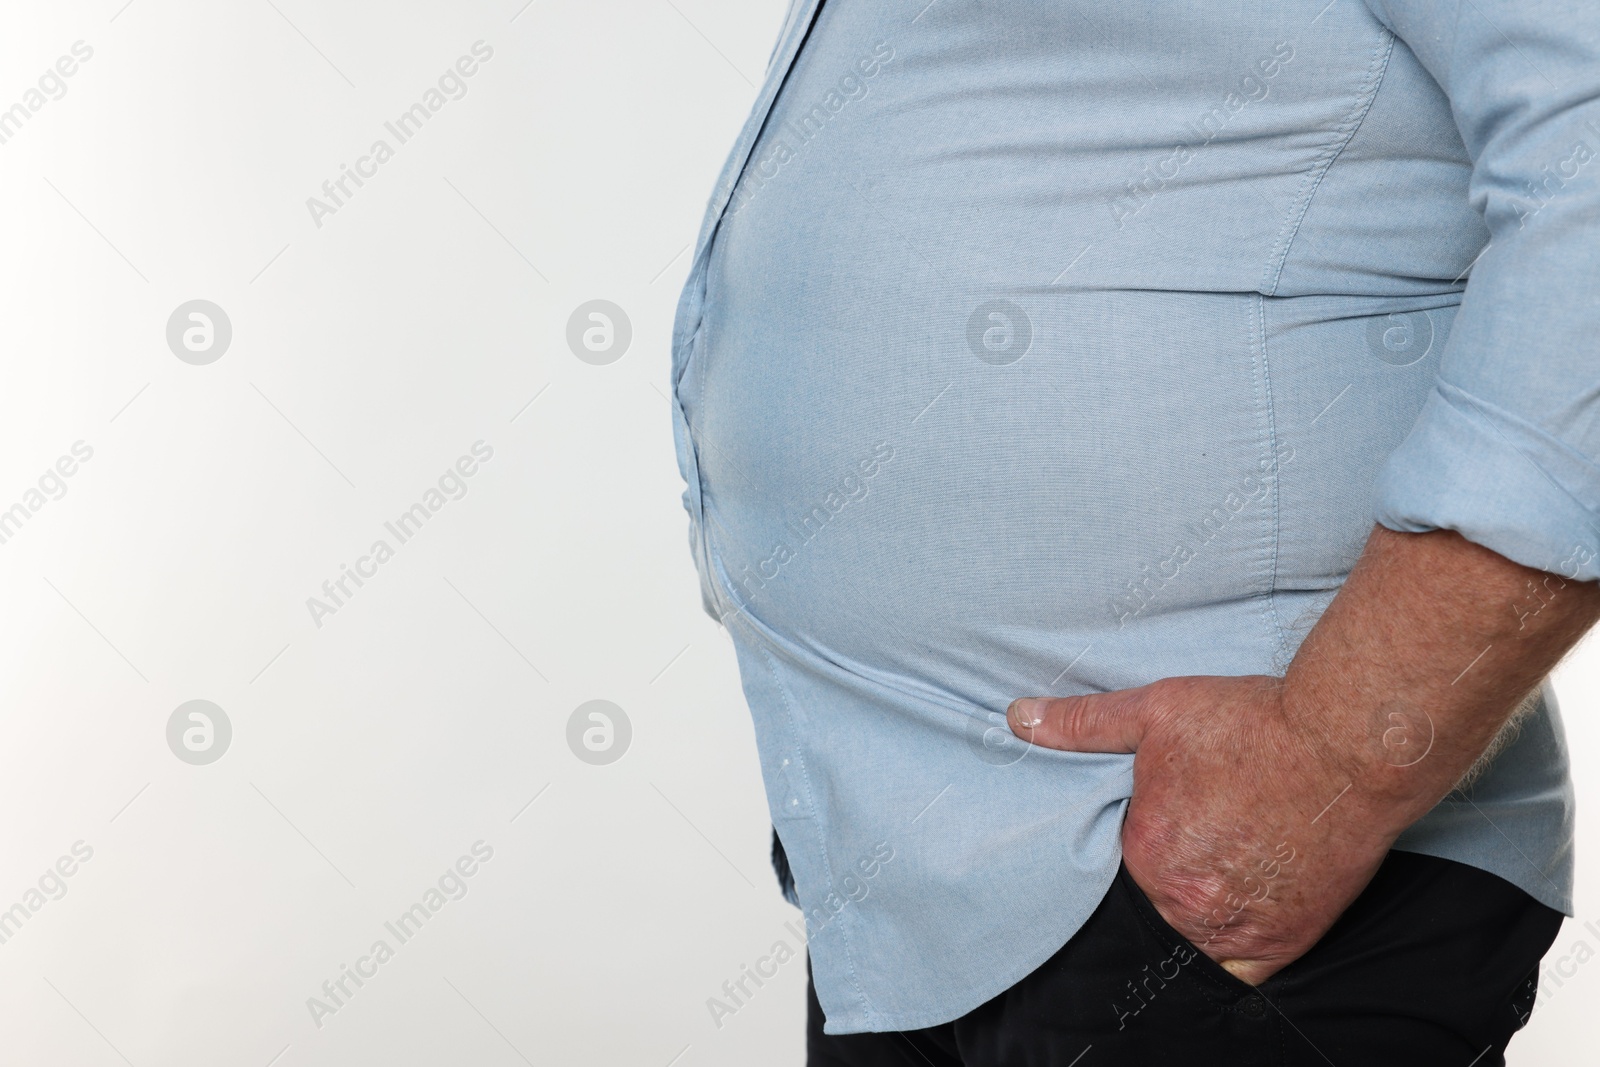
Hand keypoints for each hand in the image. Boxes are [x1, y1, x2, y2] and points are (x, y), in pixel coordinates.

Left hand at [1008, 675, 1393, 984]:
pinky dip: (1226, 955)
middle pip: (1149, 908)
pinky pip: (1237, 973)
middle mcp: (1183, 900)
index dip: (1125, 850)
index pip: (1111, 869)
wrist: (1348, 744)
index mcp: (1145, 850)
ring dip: (1187, 920)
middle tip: (1184, 849)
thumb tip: (1018, 718)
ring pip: (1188, 943)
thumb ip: (1083, 724)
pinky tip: (1229, 917)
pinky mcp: (1283, 942)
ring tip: (1206, 880)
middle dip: (1156, 885)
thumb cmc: (1254, 723)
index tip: (1150, 827)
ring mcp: (1234, 928)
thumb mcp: (1155, 709)